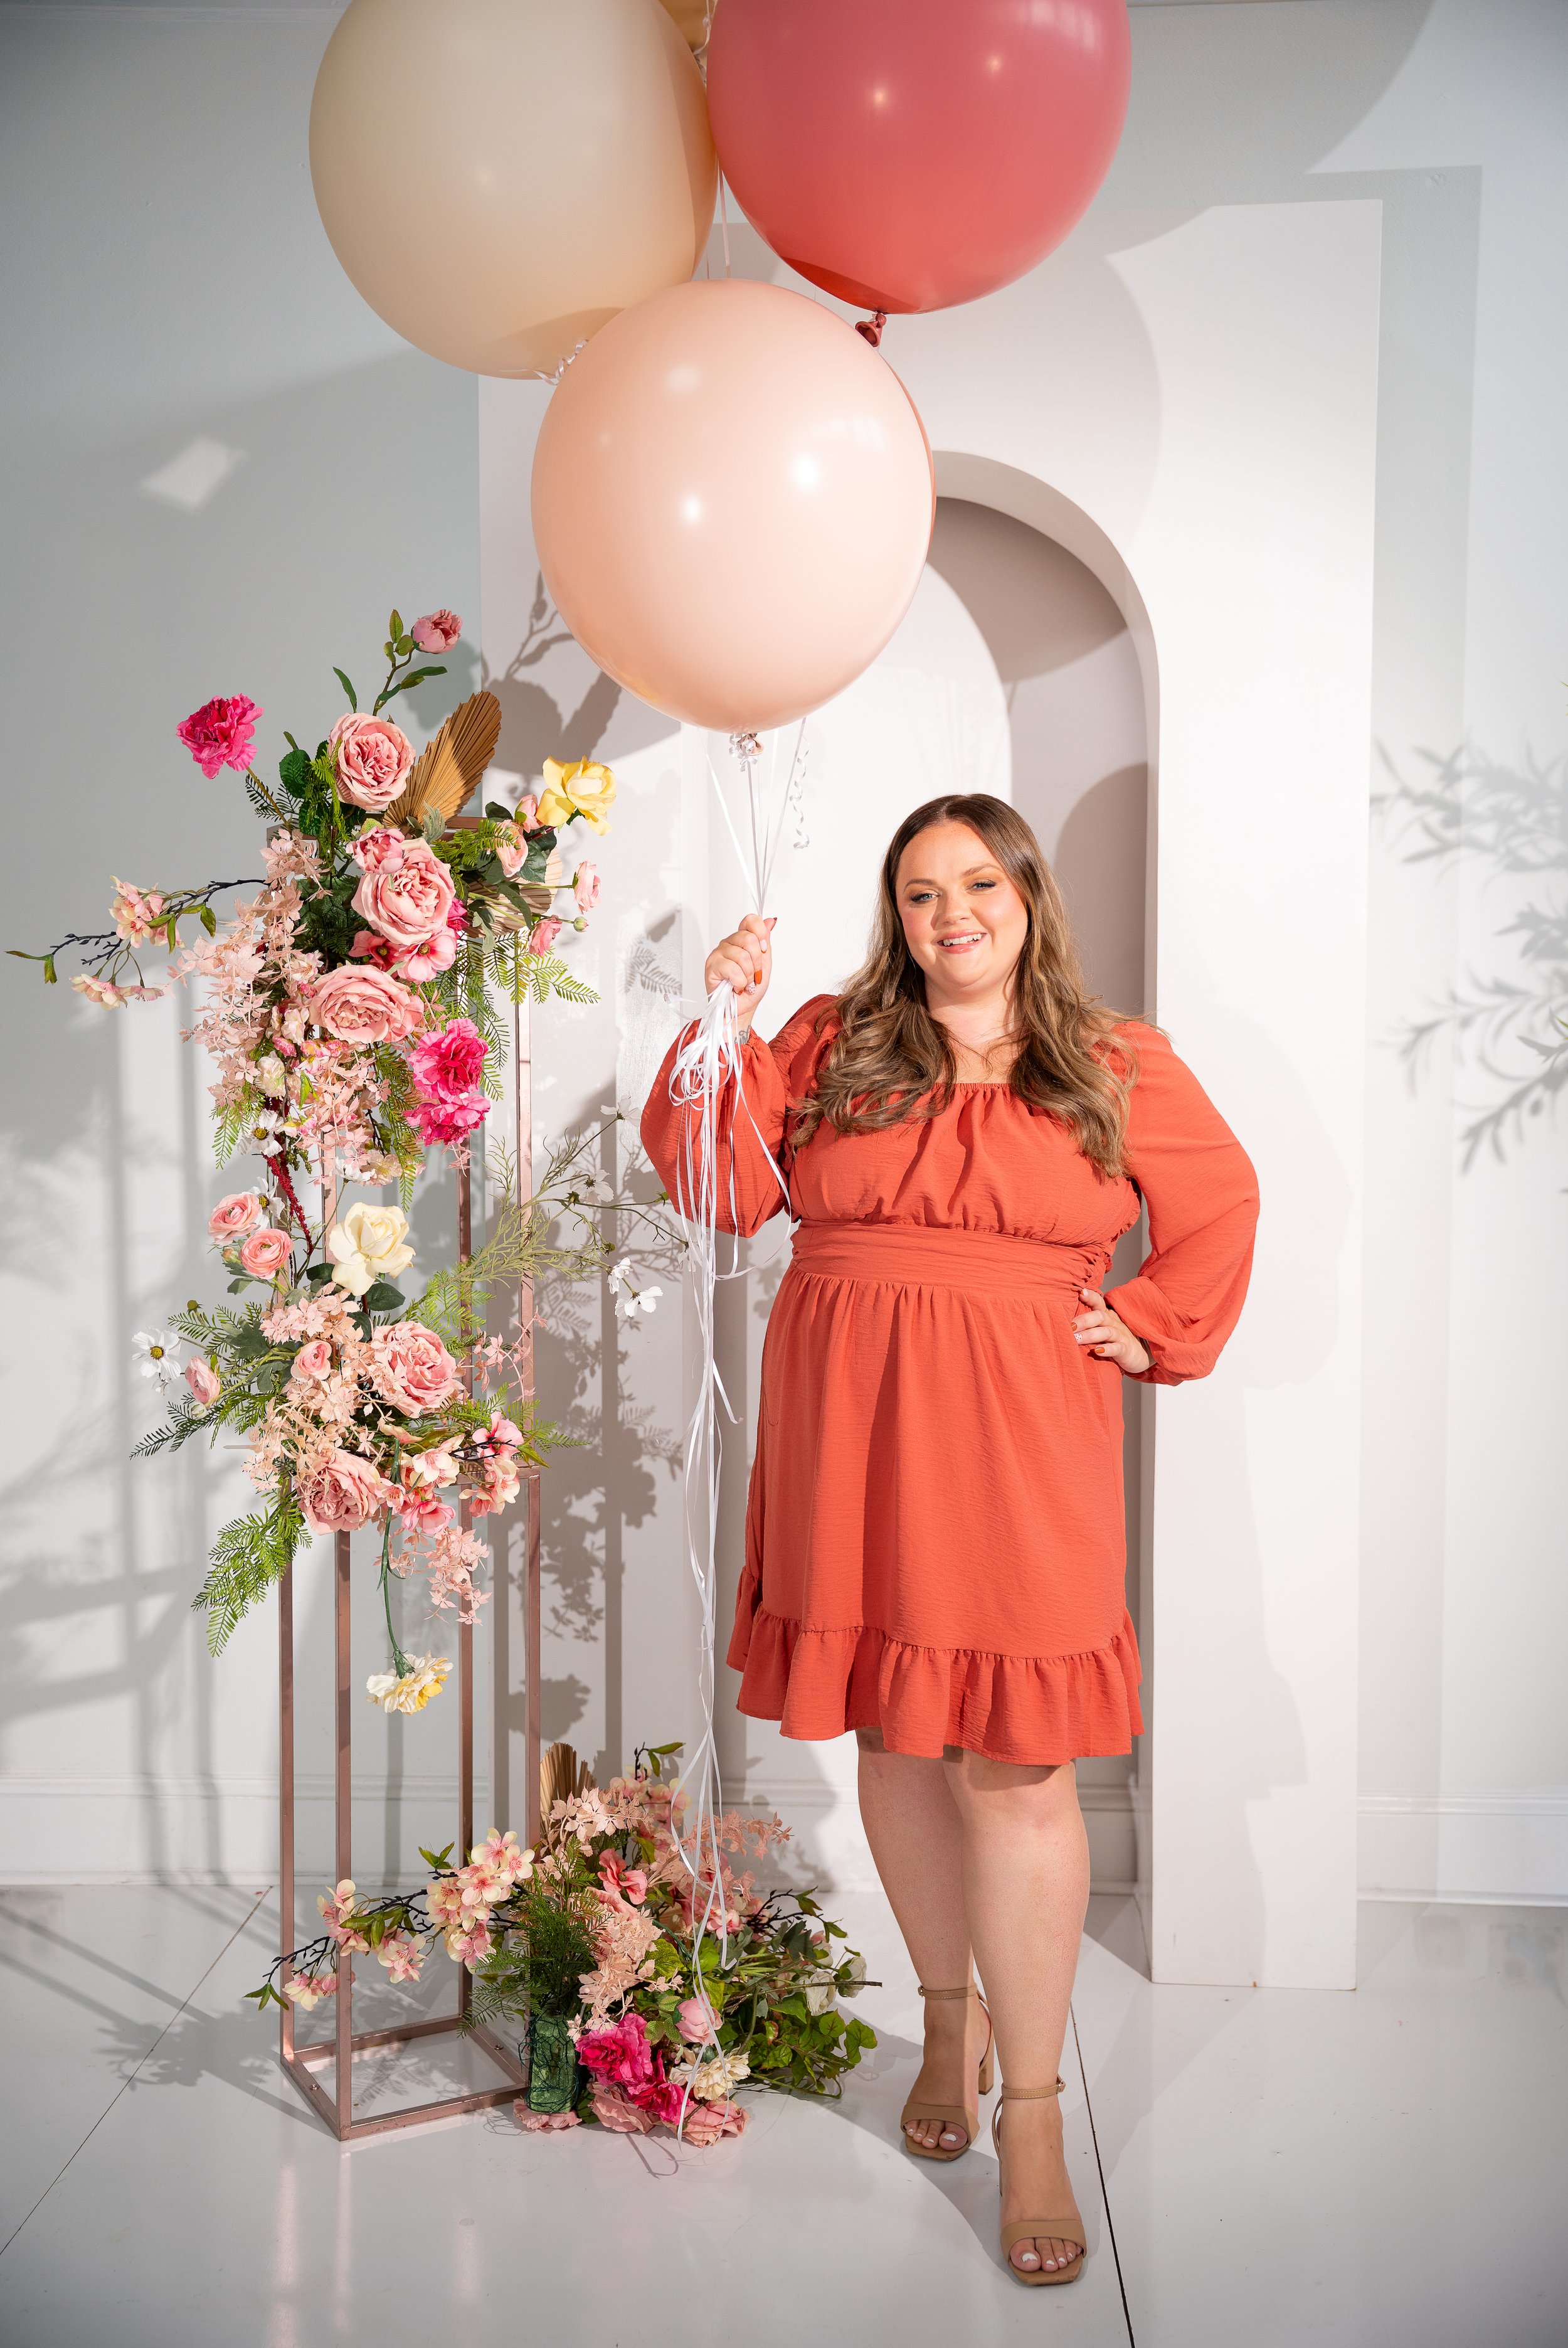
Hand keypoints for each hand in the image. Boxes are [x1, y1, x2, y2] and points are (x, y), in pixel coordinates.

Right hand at [704, 913, 774, 1029]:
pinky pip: (732, 968)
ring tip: (744, 982)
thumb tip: (771, 921)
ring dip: (748, 975)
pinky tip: (736, 986)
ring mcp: (719, 953)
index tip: (763, 949)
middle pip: (749, 938)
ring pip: (742, 956)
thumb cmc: (751, 988)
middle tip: (754, 974)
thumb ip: (765, 941)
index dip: (761, 933)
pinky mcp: (712, 965)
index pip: (750, 920)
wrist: (742, 1008)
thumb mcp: (764, 963)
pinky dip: (739, 982)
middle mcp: (729, 943)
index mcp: (741, 939)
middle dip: (757, 962)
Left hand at [1073, 1288, 1151, 1374]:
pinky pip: (1117, 1348)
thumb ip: (1087, 1325)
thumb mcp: (1101, 1329)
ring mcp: (1121, 1336)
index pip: (1098, 1303)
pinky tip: (1097, 1351)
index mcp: (1106, 1316)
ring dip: (1090, 1335)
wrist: (1138, 1356)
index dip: (1090, 1297)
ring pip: (1106, 1332)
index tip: (1079, 1293)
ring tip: (1076, 1339)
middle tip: (1069, 1327)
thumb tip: (1061, 1322)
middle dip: (1084, 1320)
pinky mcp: (1126, 1350)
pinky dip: (1107, 1349)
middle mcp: (1113, 1323)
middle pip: (1099, 1316)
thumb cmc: (1113, 1341)